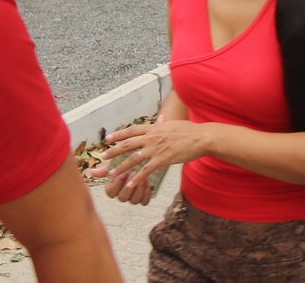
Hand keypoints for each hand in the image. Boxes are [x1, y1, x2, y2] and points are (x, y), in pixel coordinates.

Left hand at [90, 118, 209, 196]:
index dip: (119, 134)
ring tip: (110, 174)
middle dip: (114, 151)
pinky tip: (129, 184)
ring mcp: (156, 149)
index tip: (108, 138)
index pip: (132, 130)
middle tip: (103, 157)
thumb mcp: (173, 125)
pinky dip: (136, 178)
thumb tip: (159, 120)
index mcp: (154, 128)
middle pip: (128, 144)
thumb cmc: (189, 131)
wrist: (200, 137)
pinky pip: (146, 170)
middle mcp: (152, 137)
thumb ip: (163, 125)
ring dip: (120, 167)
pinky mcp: (162, 160)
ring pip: (133, 159)